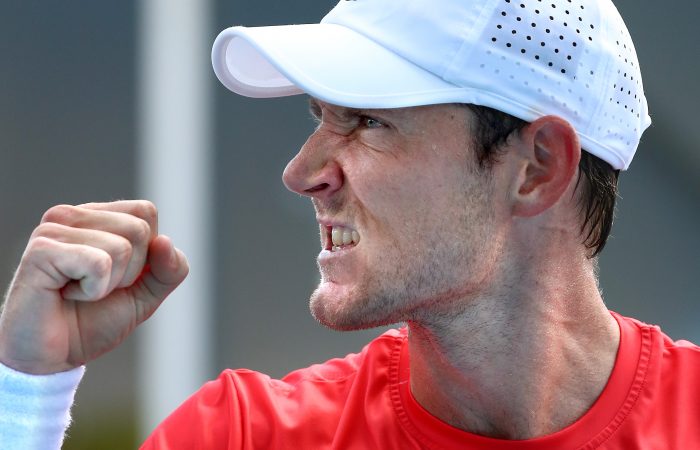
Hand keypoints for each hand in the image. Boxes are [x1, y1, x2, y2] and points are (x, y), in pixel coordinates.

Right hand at [0, 200, 188, 373]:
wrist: (51, 358)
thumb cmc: (92, 322)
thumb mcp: (145, 295)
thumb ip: (169, 270)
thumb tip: (166, 242)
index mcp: (95, 217)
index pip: (145, 212)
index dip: (147, 253)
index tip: (117, 276)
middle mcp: (72, 215)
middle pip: (139, 228)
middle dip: (130, 272)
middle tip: (95, 287)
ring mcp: (54, 229)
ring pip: (122, 247)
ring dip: (109, 284)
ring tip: (78, 291)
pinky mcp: (43, 250)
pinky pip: (99, 263)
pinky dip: (93, 290)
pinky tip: (67, 294)